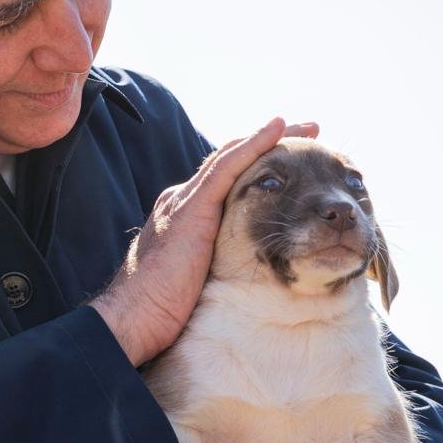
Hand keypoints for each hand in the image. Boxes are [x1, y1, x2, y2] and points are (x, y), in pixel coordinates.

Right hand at [90, 117, 318, 365]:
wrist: (135, 315)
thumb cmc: (161, 309)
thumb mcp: (193, 277)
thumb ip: (211, 261)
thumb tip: (236, 272)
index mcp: (181, 215)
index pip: (222, 181)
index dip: (254, 166)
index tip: (285, 162)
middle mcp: (181, 199)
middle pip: (230, 162)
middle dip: (268, 146)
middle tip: (305, 131)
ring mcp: (185, 199)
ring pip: (231, 156)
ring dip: (271, 137)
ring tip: (306, 127)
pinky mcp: (192, 206)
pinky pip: (228, 166)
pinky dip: (254, 145)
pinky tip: (278, 130)